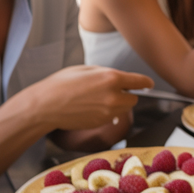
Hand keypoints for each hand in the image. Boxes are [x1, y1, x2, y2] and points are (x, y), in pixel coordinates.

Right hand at [22, 66, 152, 130]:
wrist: (45, 105)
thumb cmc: (62, 83)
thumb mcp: (86, 69)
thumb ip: (107, 73)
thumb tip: (119, 79)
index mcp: (111, 78)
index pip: (140, 82)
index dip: (145, 83)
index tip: (148, 84)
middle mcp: (114, 96)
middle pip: (134, 99)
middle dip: (127, 95)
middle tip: (113, 91)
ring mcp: (108, 112)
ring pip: (124, 110)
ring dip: (118, 105)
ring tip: (99, 99)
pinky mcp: (101, 123)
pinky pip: (112, 117)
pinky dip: (108, 113)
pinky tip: (91, 107)